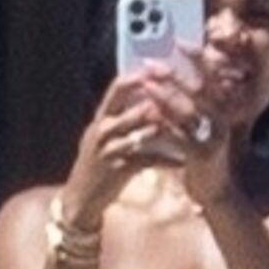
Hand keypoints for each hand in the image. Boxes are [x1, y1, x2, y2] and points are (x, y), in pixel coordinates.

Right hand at [57, 72, 170, 230]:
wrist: (81, 199)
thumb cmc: (98, 163)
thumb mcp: (104, 135)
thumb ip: (121, 115)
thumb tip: (147, 94)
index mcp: (100, 118)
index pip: (117, 88)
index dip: (139, 77)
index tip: (162, 69)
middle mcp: (102, 131)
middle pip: (131, 108)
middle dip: (158, 102)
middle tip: (182, 97)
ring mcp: (109, 151)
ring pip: (140, 134)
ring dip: (165, 130)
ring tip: (187, 126)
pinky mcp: (118, 171)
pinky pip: (147, 162)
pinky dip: (166, 161)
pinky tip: (182, 161)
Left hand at [137, 49, 234, 206]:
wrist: (214, 193)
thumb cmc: (203, 156)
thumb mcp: (202, 127)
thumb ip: (194, 104)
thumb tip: (174, 77)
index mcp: (225, 108)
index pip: (214, 75)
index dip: (198, 57)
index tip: (179, 42)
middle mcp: (223, 119)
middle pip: (200, 88)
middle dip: (175, 73)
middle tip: (152, 63)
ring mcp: (214, 137)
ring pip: (188, 110)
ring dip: (165, 96)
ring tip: (146, 85)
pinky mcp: (201, 156)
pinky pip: (178, 137)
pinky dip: (161, 127)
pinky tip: (145, 119)